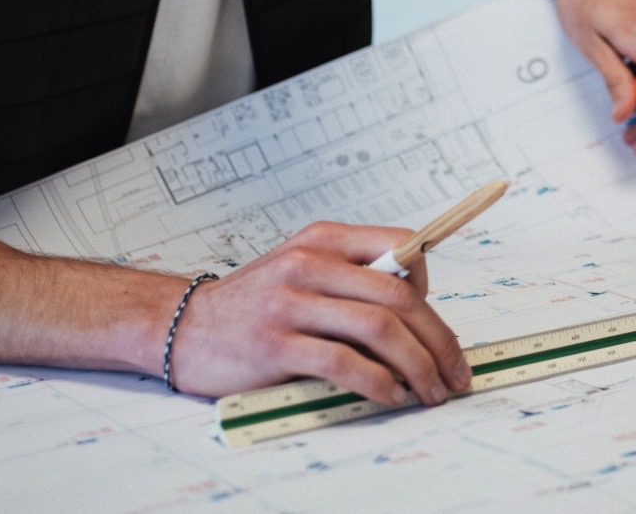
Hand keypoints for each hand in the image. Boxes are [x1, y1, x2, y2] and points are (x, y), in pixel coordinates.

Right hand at [164, 221, 472, 401]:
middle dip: (439, 339)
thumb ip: (350, 278)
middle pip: (399, 296)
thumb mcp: (301, 270)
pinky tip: (390, 394)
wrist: (180, 326)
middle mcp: (310, 264)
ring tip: (431, 390)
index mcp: (323, 240)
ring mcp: (291, 304)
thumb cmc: (251, 305)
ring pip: (379, 329)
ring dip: (418, 365)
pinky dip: (378, 383)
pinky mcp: (276, 345)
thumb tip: (414, 311)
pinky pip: (344, 363)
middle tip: (454, 372)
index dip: (432, 283)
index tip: (438, 321)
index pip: (401, 245)